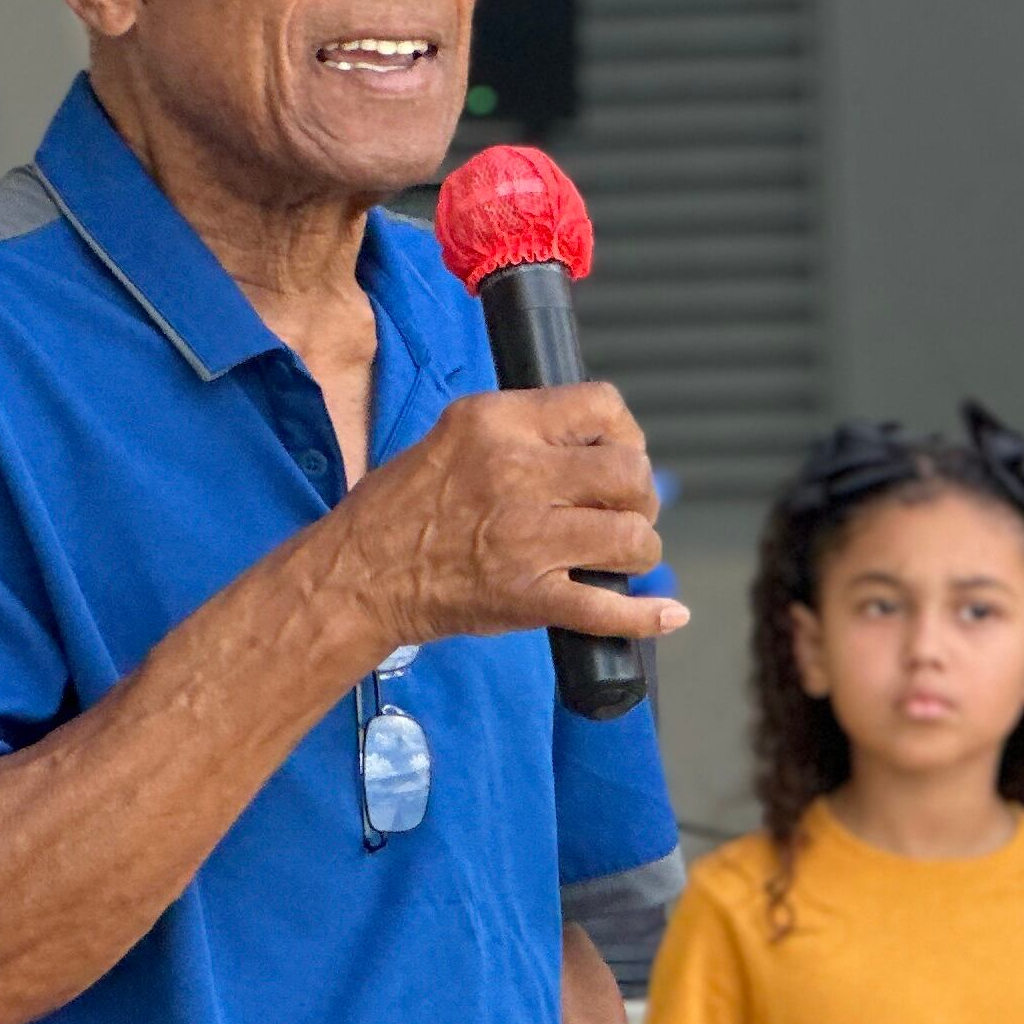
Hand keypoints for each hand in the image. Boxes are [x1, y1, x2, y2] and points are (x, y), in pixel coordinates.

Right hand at [316, 383, 682, 647]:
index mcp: (498, 422)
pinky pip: (607, 608)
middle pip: (629, 473)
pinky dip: (645, 617)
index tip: (620, 458)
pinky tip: (665, 616)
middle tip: (626, 513)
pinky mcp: (525, 597)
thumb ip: (525, 433)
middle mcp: (515, 473)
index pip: (601, 406)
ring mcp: (523, 538)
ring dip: (640, 551)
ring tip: (622, 557)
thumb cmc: (403, 508)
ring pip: (630, 538)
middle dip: (642, 496)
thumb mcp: (457, 436)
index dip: (626, 435)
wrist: (357, 576)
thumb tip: (599, 445)